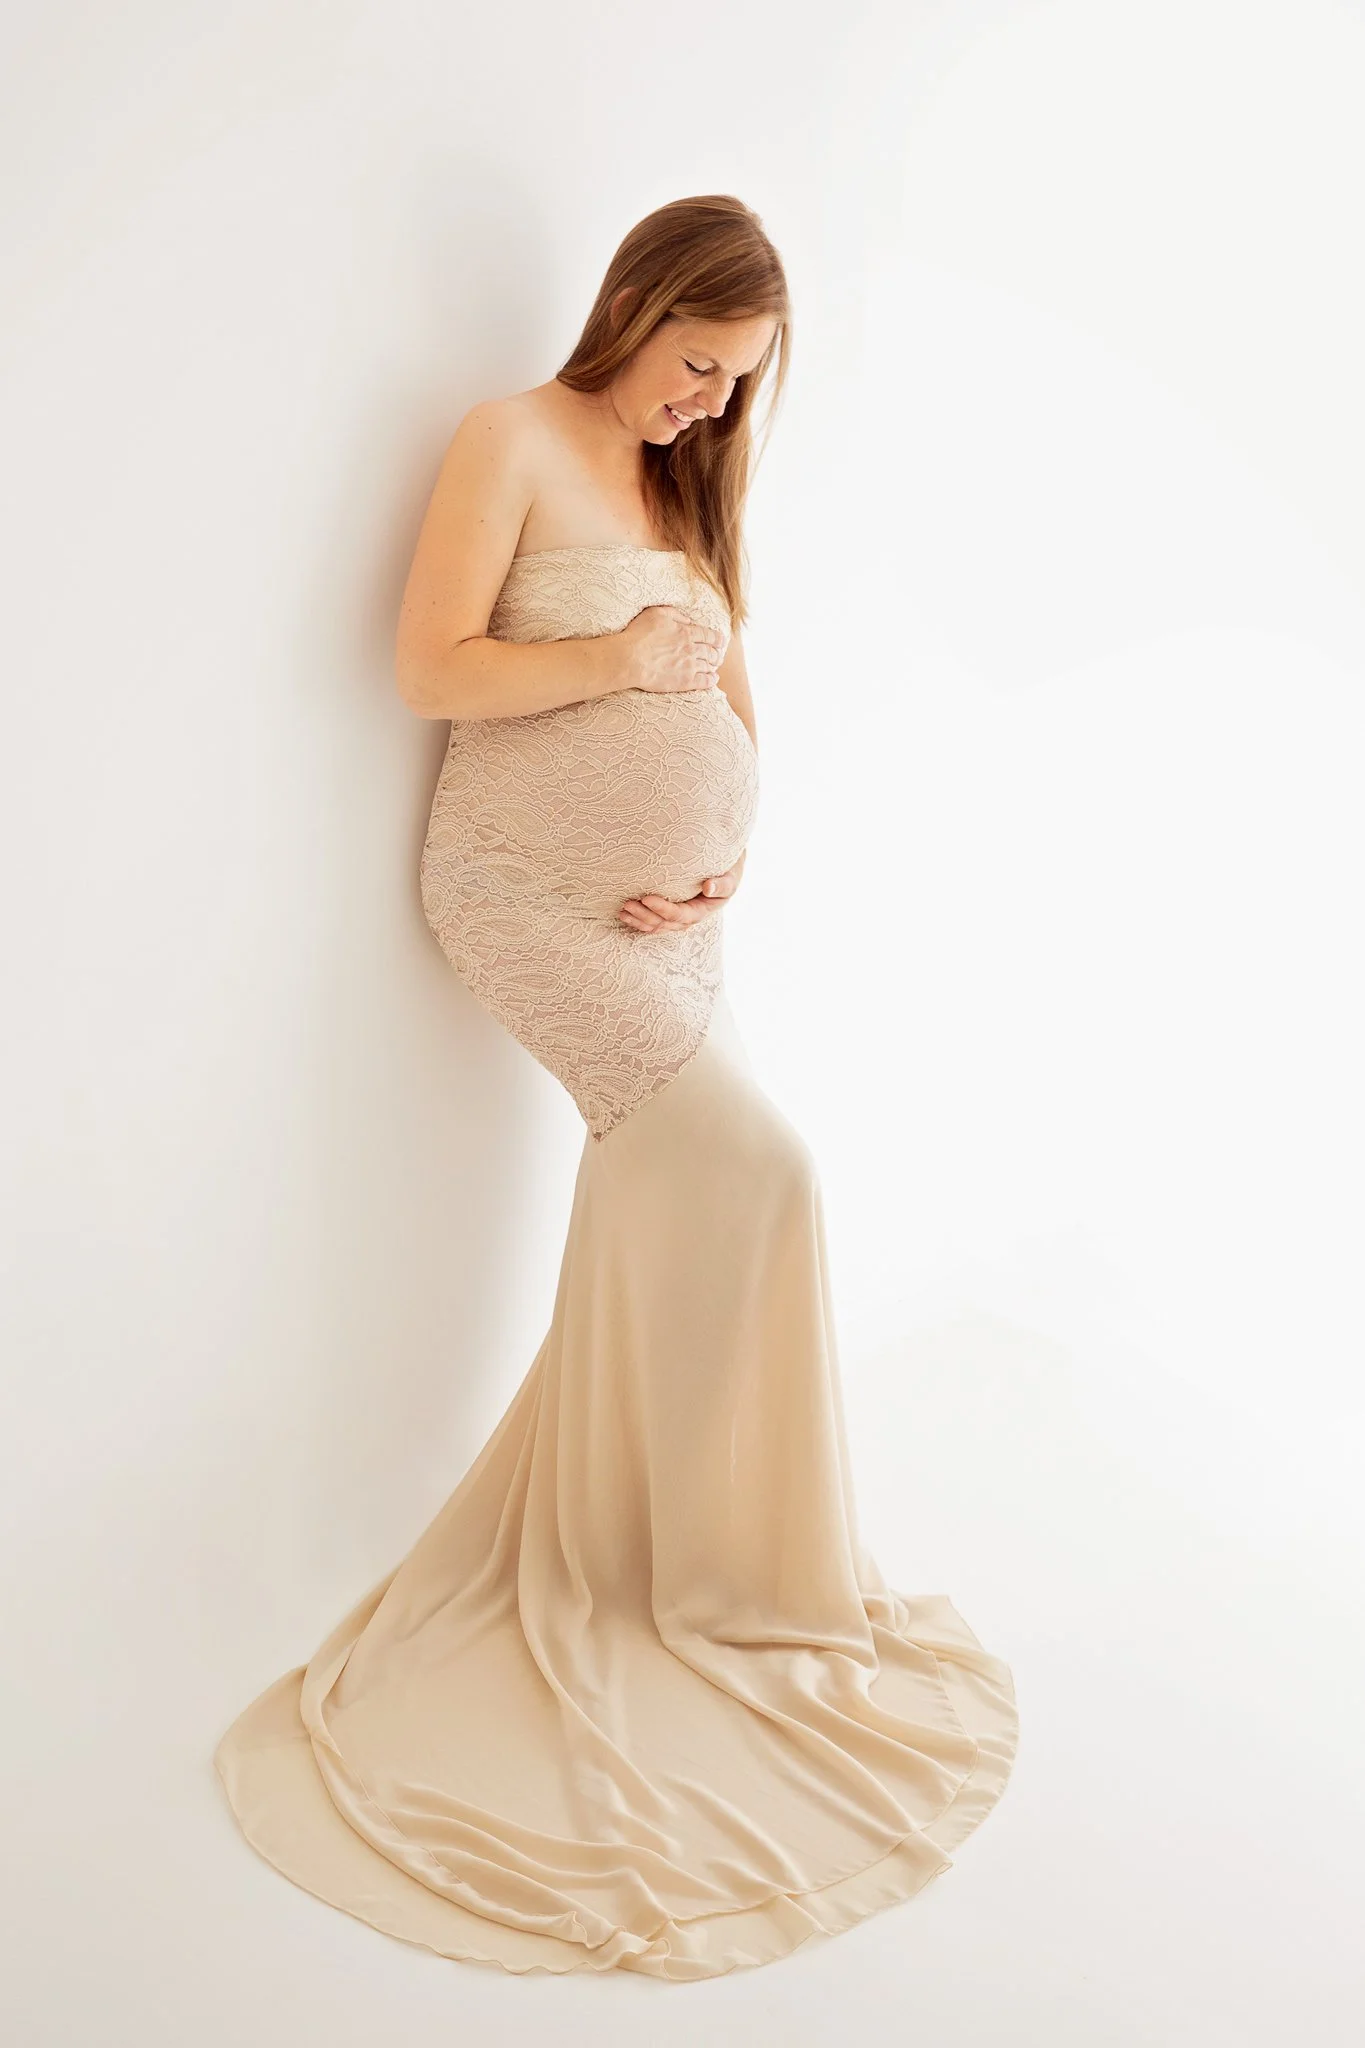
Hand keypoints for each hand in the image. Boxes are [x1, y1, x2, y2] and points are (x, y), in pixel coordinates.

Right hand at [615, 604, 723, 694]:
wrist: (630, 659)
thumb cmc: (638, 634)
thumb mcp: (657, 613)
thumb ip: (675, 614)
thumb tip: (688, 619)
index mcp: (686, 632)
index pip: (708, 635)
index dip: (716, 638)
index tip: (720, 640)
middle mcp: (691, 649)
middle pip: (711, 651)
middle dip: (716, 653)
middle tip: (717, 655)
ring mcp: (689, 666)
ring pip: (709, 666)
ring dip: (713, 666)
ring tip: (714, 667)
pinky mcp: (685, 682)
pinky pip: (704, 682)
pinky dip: (711, 680)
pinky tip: (713, 679)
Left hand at [618, 850, 746, 931]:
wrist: (725, 872)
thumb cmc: (727, 873)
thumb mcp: (730, 877)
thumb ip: (722, 884)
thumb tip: (708, 887)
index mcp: (701, 911)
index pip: (679, 914)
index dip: (663, 909)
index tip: (646, 898)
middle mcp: (688, 919)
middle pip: (664, 923)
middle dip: (644, 916)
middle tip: (627, 904)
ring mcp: (677, 919)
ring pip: (656, 926)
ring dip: (638, 920)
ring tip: (622, 910)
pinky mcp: (669, 914)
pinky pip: (653, 922)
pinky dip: (639, 920)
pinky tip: (625, 914)